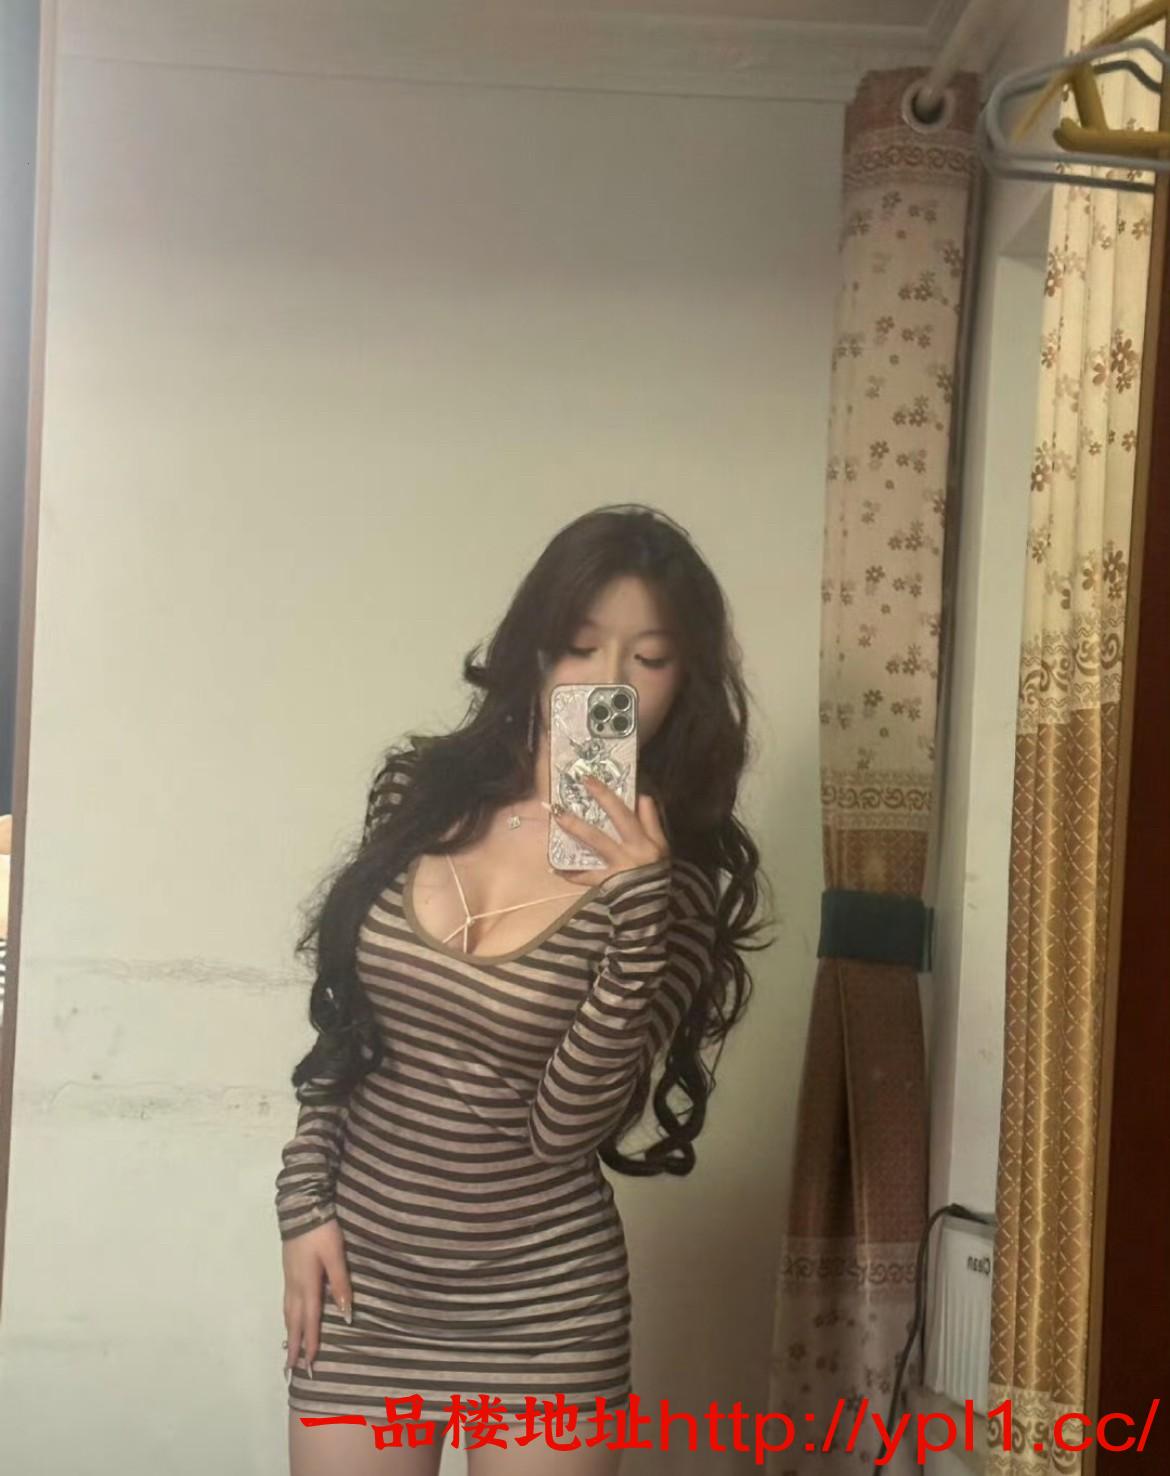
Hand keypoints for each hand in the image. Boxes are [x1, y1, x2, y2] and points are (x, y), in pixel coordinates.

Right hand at [281, 1218, 352, 1378]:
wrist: (301, 1209)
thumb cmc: (321, 1232)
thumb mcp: (335, 1256)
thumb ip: (340, 1284)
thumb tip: (345, 1315)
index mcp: (308, 1285)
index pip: (310, 1321)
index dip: (311, 1344)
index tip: (309, 1366)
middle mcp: (295, 1287)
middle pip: (294, 1322)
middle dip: (294, 1346)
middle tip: (291, 1370)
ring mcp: (289, 1279)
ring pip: (288, 1314)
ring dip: (289, 1334)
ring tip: (289, 1350)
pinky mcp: (288, 1272)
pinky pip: (287, 1303)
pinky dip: (288, 1318)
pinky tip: (291, 1319)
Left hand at [549, 775, 669, 888]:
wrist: (653, 903)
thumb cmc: (657, 868)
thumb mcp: (661, 844)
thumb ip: (651, 820)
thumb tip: (641, 795)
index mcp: (641, 840)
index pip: (622, 814)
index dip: (605, 796)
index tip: (587, 779)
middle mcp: (626, 853)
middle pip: (597, 835)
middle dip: (576, 820)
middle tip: (556, 806)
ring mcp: (613, 870)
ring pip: (589, 853)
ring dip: (571, 838)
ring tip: (554, 825)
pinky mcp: (605, 884)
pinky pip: (585, 878)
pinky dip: (570, 874)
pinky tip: (554, 868)